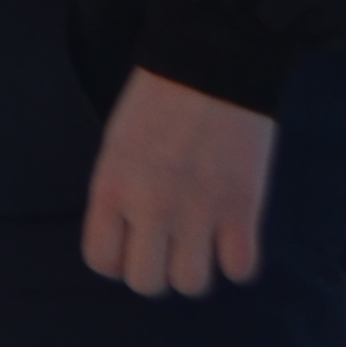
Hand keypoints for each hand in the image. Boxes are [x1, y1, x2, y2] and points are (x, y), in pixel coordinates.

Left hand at [82, 68, 277, 296]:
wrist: (211, 63)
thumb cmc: (158, 101)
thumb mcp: (116, 148)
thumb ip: (118, 196)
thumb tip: (131, 241)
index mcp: (111, 188)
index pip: (101, 261)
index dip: (118, 260)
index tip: (132, 245)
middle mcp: (150, 206)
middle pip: (147, 283)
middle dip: (156, 272)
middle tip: (168, 249)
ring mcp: (198, 210)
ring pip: (193, 284)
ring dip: (197, 270)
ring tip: (201, 246)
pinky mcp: (244, 208)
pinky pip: (240, 269)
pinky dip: (238, 262)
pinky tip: (233, 240)